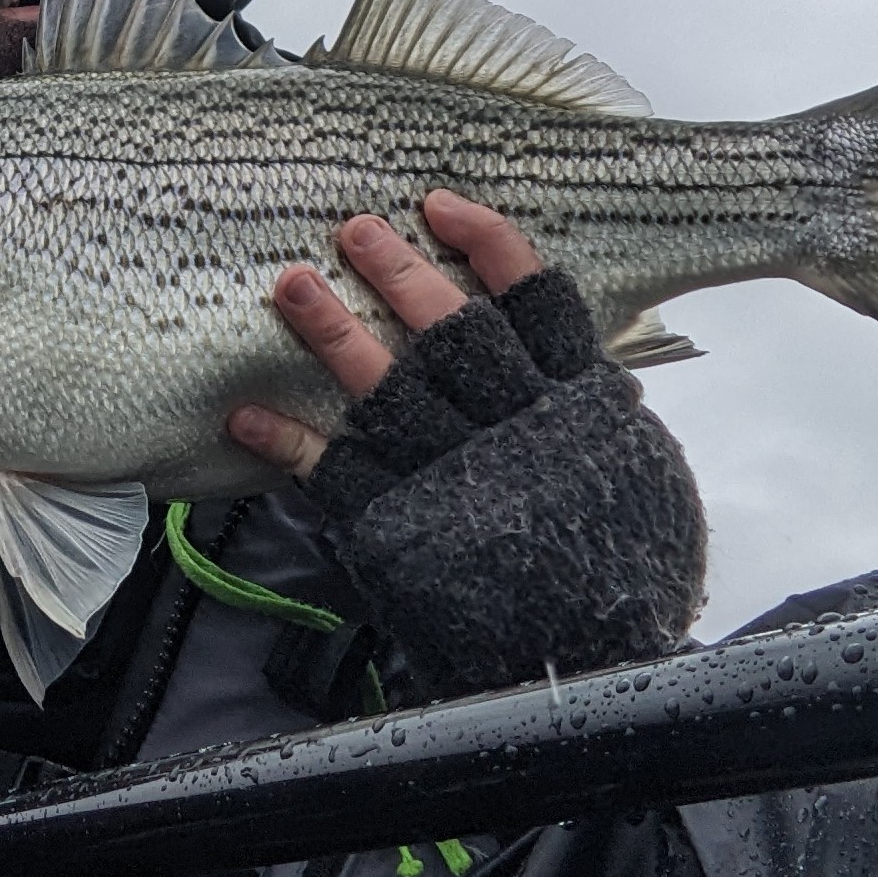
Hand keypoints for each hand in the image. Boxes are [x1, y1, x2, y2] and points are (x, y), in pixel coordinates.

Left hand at [227, 193, 706, 699]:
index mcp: (578, 410)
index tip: (443, 205)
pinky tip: (243, 410)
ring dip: (333, 333)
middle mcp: (515, 434)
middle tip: (351, 227)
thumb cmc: (621, 574)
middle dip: (398, 272)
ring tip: (288, 285)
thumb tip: (576, 364)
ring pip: (389, 388)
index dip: (489, 247)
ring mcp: (455, 481)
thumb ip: (597, 415)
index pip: (537, 304)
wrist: (590, 671)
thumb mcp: (634, 477)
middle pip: (452, 332)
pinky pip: (336, 475)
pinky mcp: (404, 533)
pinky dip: (287, 441)